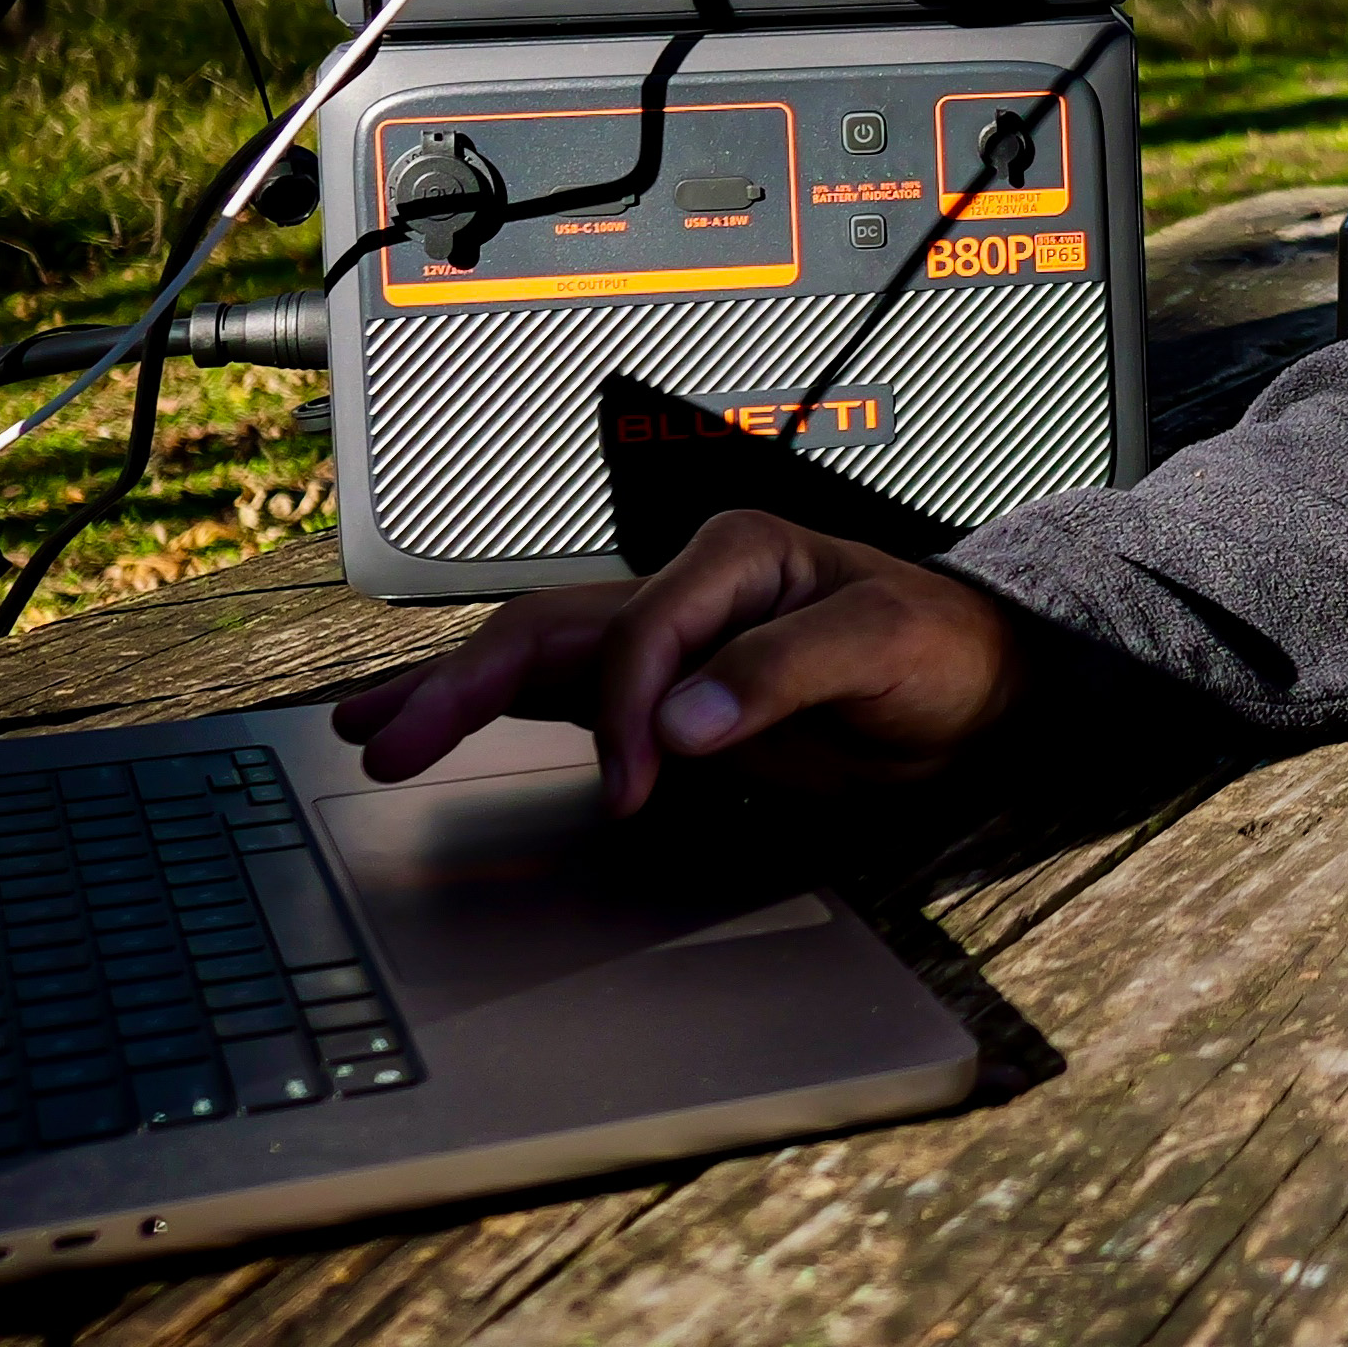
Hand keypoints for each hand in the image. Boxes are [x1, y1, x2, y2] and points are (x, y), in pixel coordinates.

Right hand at [329, 510, 1022, 815]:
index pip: (640, 633)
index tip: (637, 789)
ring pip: (534, 655)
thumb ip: (785, 672)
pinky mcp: (665, 689)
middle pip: (547, 630)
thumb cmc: (944, 648)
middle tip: (388, 742)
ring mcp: (668, 638)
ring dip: (450, 692)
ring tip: (369, 729)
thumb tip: (682, 722)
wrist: (978, 683)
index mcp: (734, 557)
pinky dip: (493, 709)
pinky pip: (561, 692)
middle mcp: (686, 589)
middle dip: (462, 687)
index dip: (627, 712)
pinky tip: (431, 725)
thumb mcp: (886, 646)